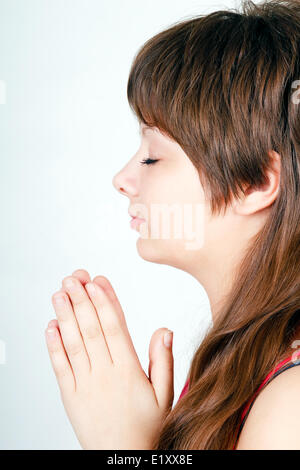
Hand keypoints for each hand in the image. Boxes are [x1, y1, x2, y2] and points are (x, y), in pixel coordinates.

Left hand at [45, 269, 173, 448]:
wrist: (123, 461)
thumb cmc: (147, 429)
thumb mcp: (165, 396)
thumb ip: (163, 361)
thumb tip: (164, 329)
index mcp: (129, 371)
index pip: (115, 328)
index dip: (105, 303)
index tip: (97, 282)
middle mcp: (105, 375)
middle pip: (91, 330)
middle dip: (82, 300)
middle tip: (74, 278)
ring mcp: (85, 385)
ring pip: (74, 344)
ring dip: (65, 316)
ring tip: (60, 293)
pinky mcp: (70, 397)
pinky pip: (60, 368)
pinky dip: (54, 346)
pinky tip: (51, 327)